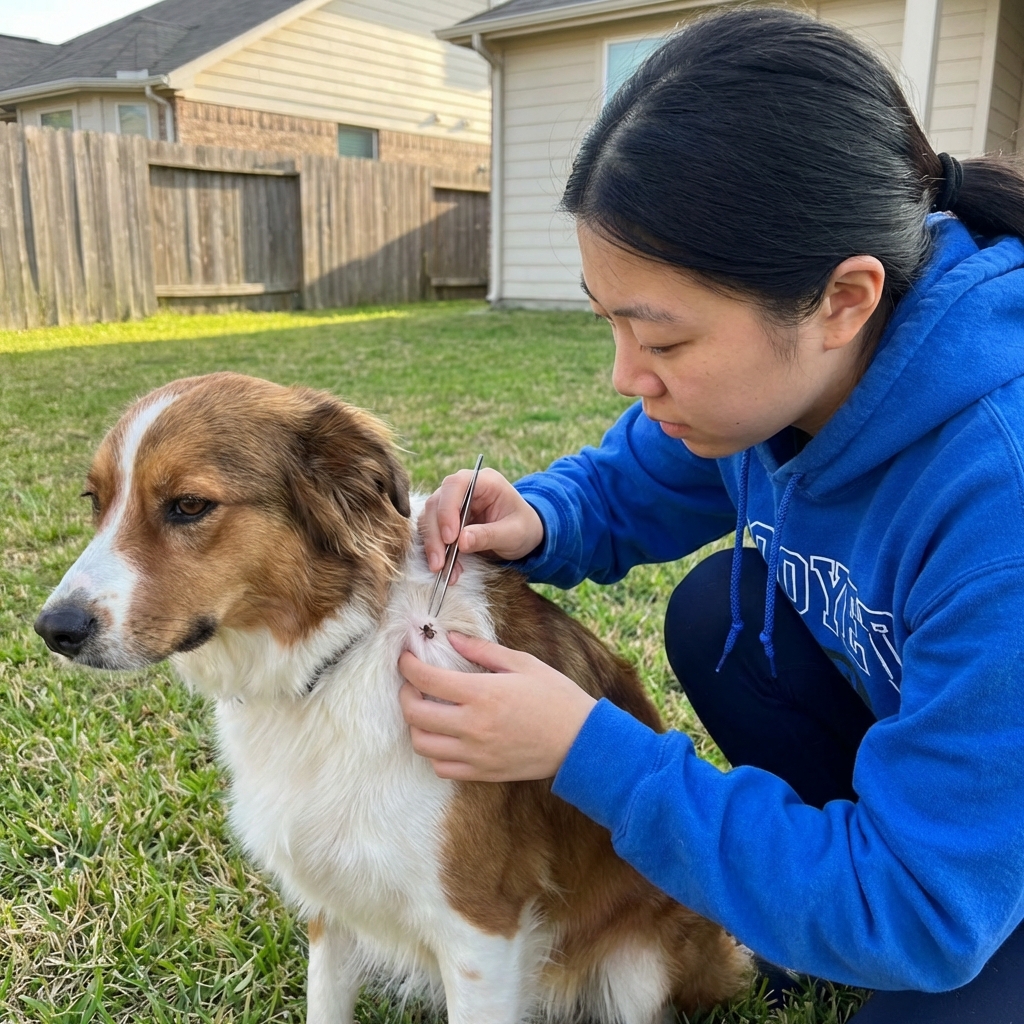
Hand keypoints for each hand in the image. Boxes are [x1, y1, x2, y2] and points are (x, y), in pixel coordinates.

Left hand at [398, 633, 596, 781]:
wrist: (580, 741)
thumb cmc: (555, 696)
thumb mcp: (523, 663)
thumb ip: (482, 650)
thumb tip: (450, 638)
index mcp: (482, 693)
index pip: (426, 678)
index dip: (408, 665)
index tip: (406, 657)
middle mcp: (472, 726)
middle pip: (415, 713)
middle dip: (405, 693)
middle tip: (412, 682)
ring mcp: (475, 753)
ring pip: (422, 744)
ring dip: (415, 724)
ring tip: (426, 709)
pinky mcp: (481, 772)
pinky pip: (441, 767)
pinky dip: (433, 751)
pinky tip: (444, 735)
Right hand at [420, 468, 543, 580]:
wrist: (524, 534)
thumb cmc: (523, 528)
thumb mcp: (513, 533)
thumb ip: (488, 535)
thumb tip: (461, 541)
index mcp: (484, 481)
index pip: (456, 485)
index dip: (447, 509)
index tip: (450, 538)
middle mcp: (464, 488)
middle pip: (436, 503)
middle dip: (435, 534)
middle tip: (439, 562)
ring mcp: (452, 503)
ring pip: (429, 519)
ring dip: (432, 545)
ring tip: (442, 569)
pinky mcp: (446, 519)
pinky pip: (433, 533)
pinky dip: (436, 551)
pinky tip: (446, 569)